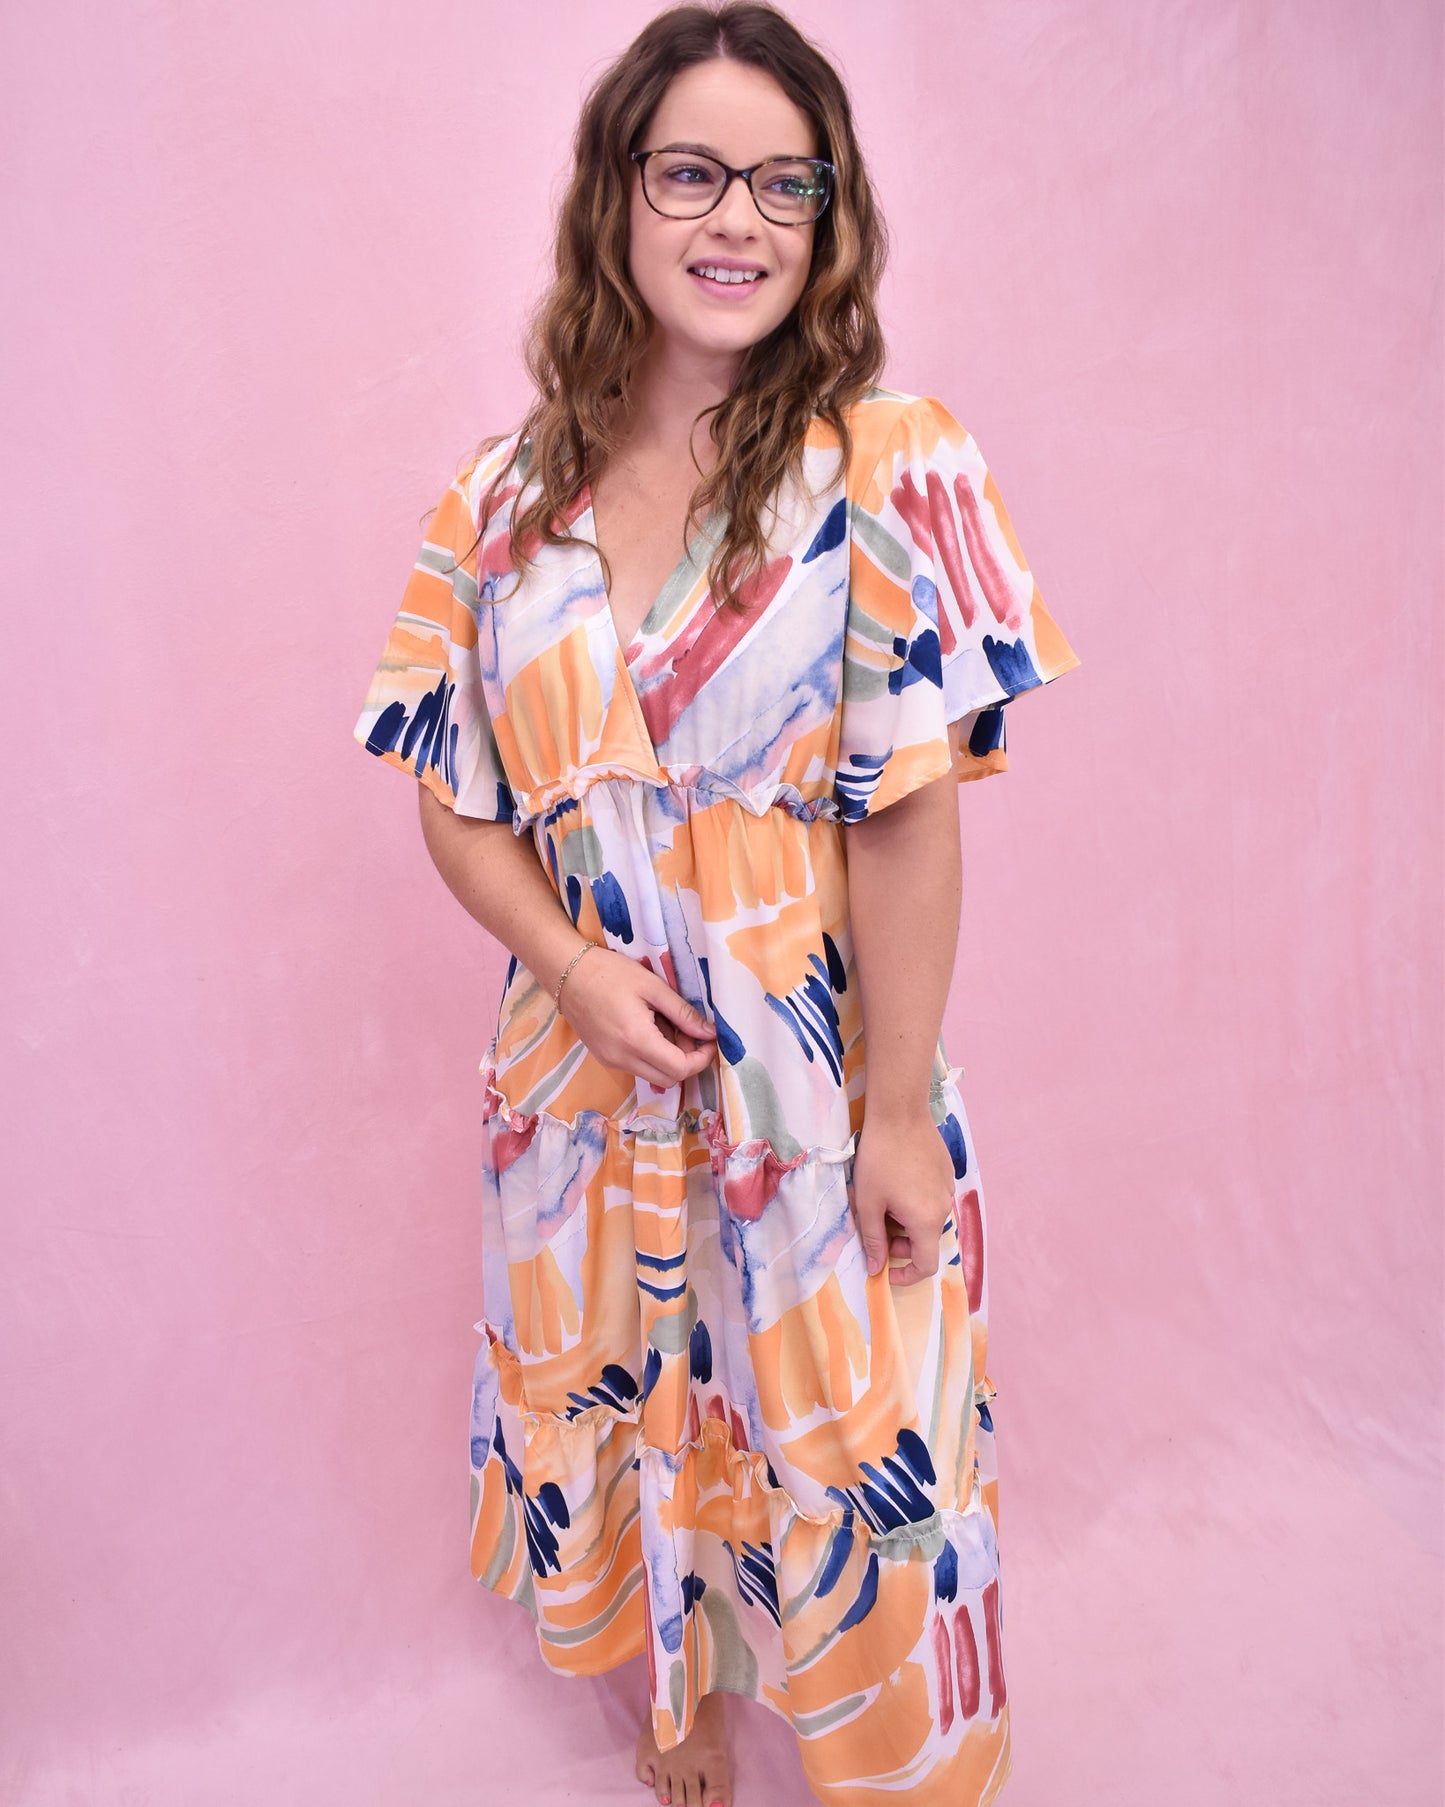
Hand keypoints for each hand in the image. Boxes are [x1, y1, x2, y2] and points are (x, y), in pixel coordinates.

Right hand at [557, 945, 716, 1087]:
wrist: (568, 973)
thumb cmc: (611, 973)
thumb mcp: (653, 987)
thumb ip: (683, 1013)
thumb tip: (710, 1032)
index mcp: (637, 1040)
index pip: (680, 1069)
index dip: (702, 1058)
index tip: (710, 1039)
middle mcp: (623, 1059)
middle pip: (669, 1079)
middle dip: (687, 1059)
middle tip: (688, 1030)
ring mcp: (611, 1062)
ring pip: (653, 1075)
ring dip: (668, 1058)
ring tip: (665, 1024)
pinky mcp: (604, 1058)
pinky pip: (637, 1067)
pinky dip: (651, 1055)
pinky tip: (647, 1027)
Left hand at [850, 1105, 955, 1285]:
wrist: (899, 1113)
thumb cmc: (879, 1159)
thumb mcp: (867, 1202)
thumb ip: (873, 1240)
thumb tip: (876, 1269)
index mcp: (926, 1221)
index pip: (926, 1265)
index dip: (906, 1275)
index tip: (885, 1269)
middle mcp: (944, 1208)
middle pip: (926, 1241)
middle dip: (900, 1244)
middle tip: (875, 1226)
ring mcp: (948, 1188)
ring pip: (928, 1219)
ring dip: (906, 1221)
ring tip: (883, 1199)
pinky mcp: (946, 1172)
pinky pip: (932, 1198)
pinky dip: (915, 1202)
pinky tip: (897, 1181)